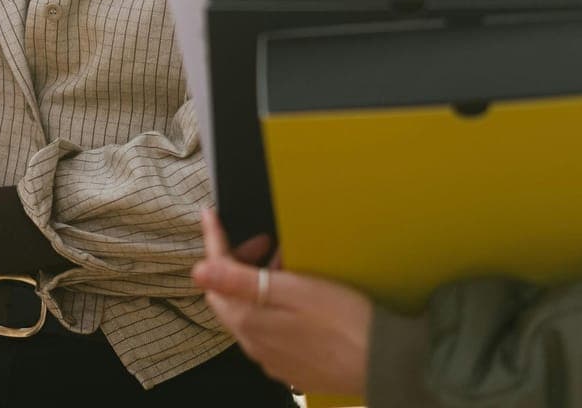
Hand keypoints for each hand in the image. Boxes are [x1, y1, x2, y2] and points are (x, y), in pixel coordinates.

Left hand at [193, 208, 371, 396]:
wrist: (383, 364)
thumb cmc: (345, 322)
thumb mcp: (293, 290)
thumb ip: (241, 281)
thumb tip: (198, 271)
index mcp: (249, 320)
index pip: (216, 275)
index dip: (214, 241)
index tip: (210, 216)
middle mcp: (254, 343)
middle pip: (229, 296)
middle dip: (237, 262)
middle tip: (263, 243)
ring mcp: (271, 357)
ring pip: (249, 313)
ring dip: (257, 285)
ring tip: (286, 267)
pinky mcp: (291, 365)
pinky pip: (269, 331)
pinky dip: (273, 308)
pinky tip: (297, 301)